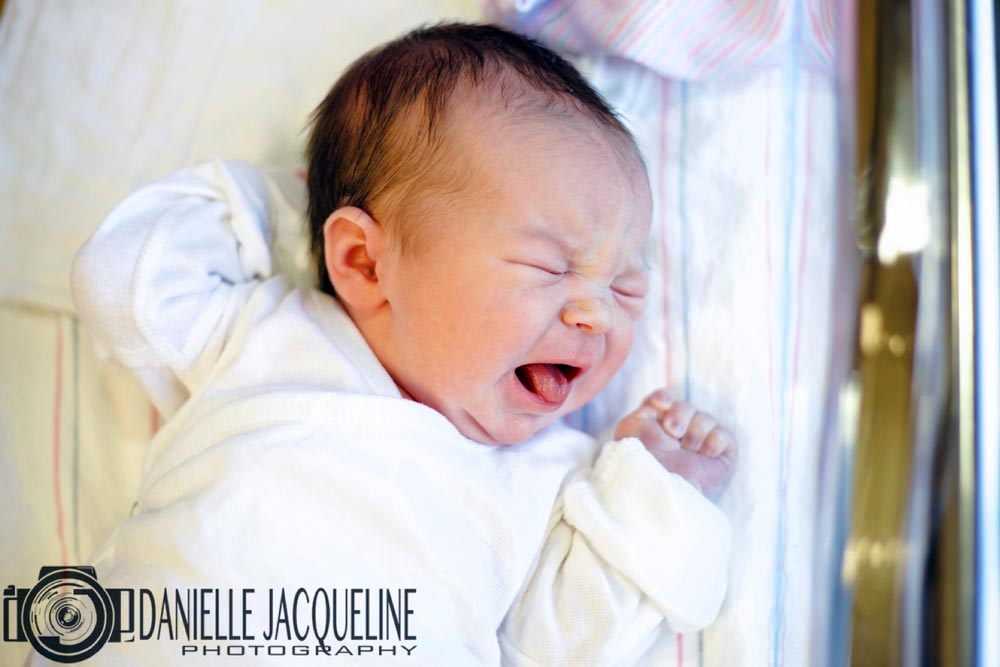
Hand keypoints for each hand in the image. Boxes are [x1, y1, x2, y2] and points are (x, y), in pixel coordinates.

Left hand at [614, 389, 736, 496]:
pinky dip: (714, 441)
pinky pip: (725, 434)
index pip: (666, 399)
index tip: (660, 405)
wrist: (659, 482)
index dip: (665, 398)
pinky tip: (704, 454)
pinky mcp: (721, 456)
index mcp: (656, 427)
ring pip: (707, 418)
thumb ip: (647, 406)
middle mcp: (679, 434)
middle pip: (687, 406)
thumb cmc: (642, 458)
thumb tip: (664, 399)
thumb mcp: (632, 426)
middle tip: (672, 433)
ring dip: (695, 431)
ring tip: (687, 449)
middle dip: (680, 415)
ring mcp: (700, 445)